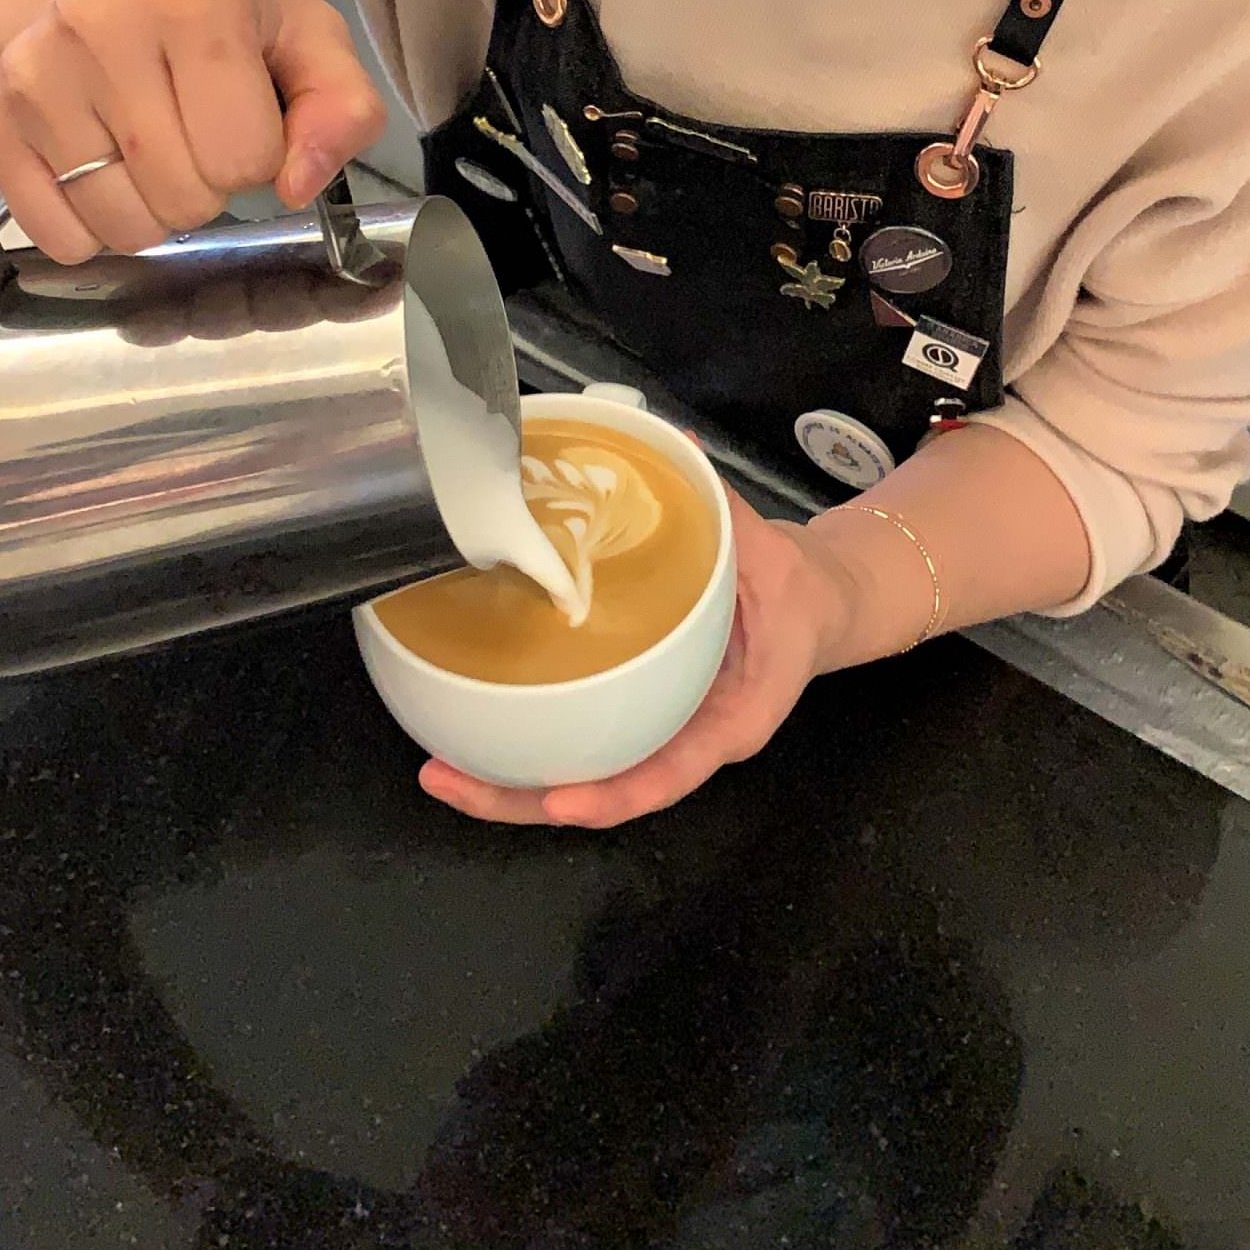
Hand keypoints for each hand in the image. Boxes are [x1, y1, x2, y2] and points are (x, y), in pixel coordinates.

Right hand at [0, 0, 385, 261]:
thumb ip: (341, 104)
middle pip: (186, 197)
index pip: (247, 154)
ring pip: (123, 225)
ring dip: (155, 213)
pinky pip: (59, 237)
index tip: (244, 115)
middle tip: (197, 132)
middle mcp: (101, 22)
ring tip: (154, 149)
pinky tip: (105, 168)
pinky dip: (94, 228)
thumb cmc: (213, 5)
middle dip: (210, 186)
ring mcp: (36, 72)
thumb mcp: (302, 30)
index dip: (262, 155)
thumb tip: (301, 185)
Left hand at [418, 489, 854, 830]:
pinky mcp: (634, 718)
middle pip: (598, 796)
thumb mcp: (769, 553)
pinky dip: (524, 749)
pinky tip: (467, 734)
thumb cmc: (791, 593)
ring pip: (577, 785)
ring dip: (506, 787)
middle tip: (445, 779)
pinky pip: (577, 746)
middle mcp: (684, 742)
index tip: (559, 800)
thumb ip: (723, 510)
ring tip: (437, 770)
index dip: (614, 794)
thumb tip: (682, 448)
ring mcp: (655, 737)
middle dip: (519, 802)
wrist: (812, 608)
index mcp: (728, 719)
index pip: (670, 774)